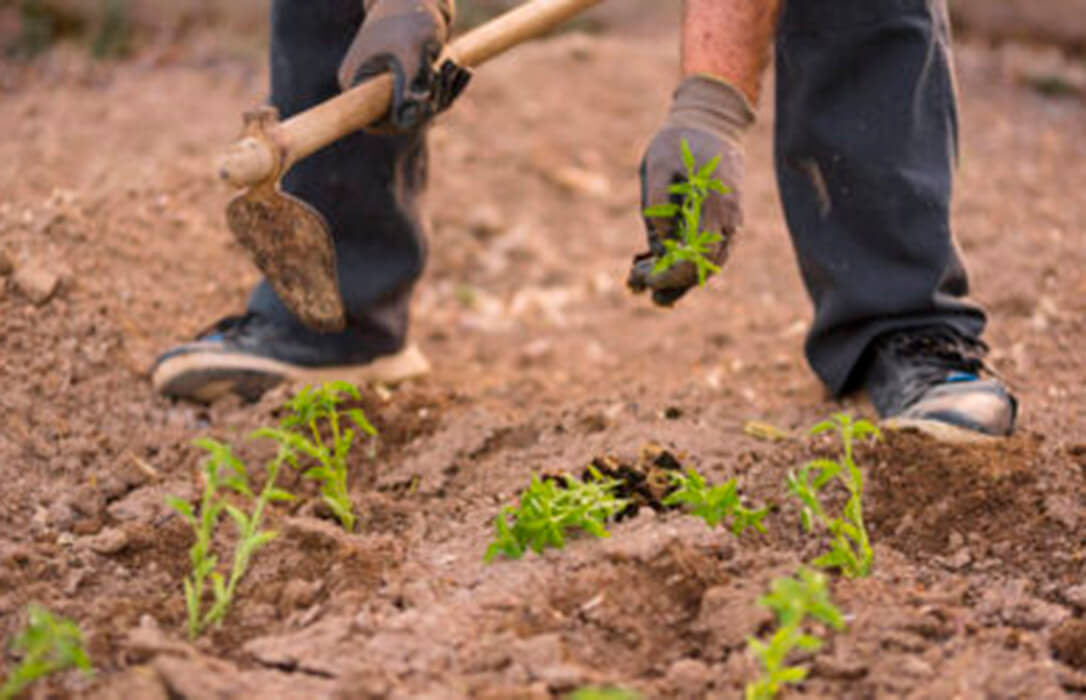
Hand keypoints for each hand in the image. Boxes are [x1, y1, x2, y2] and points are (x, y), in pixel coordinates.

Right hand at [338, 0, 470, 131]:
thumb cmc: (412, 16)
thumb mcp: (412, 52)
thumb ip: (410, 86)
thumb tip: (410, 120)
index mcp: (356, 80)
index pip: (376, 121)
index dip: (405, 121)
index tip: (429, 105)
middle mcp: (369, 85)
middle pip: (403, 117)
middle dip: (432, 102)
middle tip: (447, 73)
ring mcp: (389, 81)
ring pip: (421, 107)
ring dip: (445, 92)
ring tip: (457, 66)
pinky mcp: (409, 76)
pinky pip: (430, 95)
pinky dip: (449, 86)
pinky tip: (465, 71)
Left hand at [628, 75, 752, 305]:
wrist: (711, 120)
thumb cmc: (680, 140)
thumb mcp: (657, 163)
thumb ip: (657, 202)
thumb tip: (660, 240)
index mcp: (715, 204)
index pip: (698, 256)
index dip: (672, 275)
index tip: (646, 278)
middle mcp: (730, 218)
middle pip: (706, 268)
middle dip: (672, 283)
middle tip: (638, 283)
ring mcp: (731, 221)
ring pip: (711, 265)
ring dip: (680, 280)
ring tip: (648, 284)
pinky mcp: (725, 221)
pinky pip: (711, 253)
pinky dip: (688, 265)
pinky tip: (661, 267)